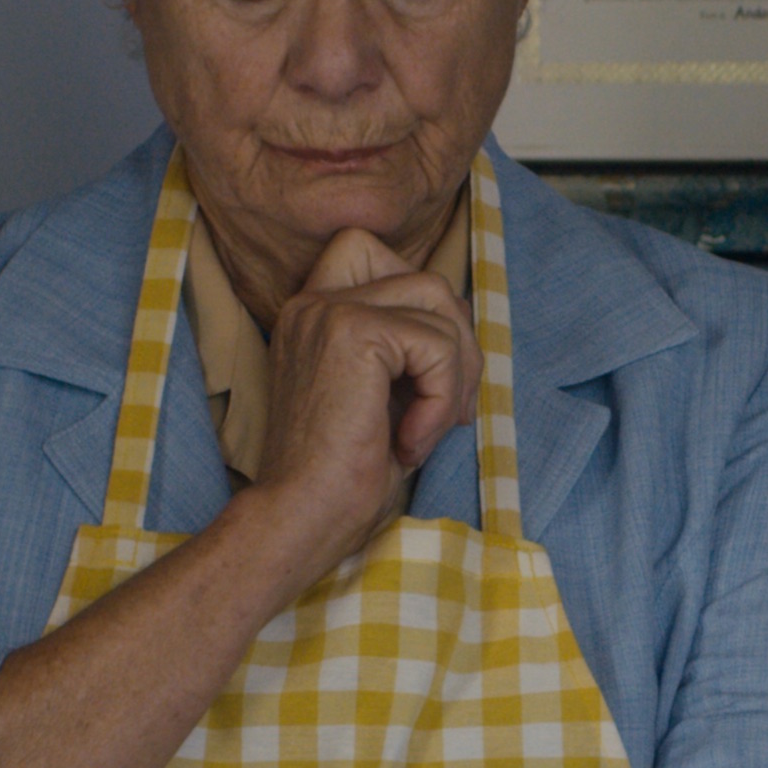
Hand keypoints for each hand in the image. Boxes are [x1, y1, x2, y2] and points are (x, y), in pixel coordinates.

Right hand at [241, 228, 477, 565]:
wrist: (301, 517)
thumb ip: (409, 350)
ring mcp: (330, 312)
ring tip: (429, 431)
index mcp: (313, 315)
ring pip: (440, 308)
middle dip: (458, 345)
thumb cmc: (345, 476)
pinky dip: (442, 399)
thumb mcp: (385, 397)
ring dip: (456, 375)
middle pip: (426, 281)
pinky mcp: (354, 333)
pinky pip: (437, 347)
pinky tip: (410, 443)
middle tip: (449, 410)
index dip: (418, 299)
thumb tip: (465, 326)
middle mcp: (313, 303)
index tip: (425, 368)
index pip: (370, 249)